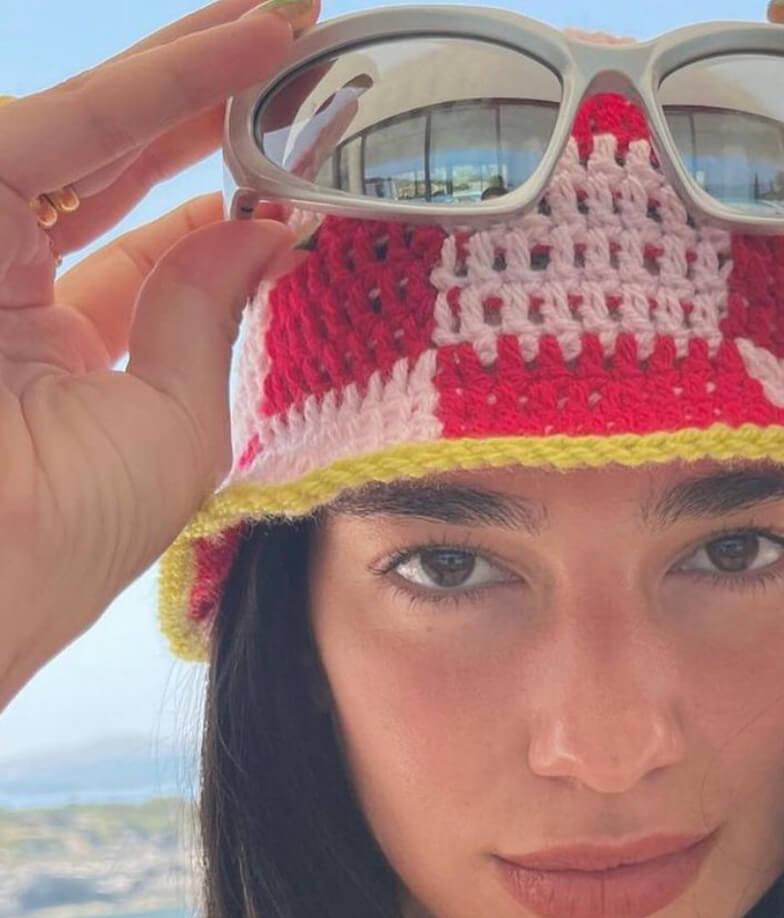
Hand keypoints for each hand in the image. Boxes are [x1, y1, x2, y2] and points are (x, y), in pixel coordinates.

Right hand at [0, 0, 319, 701]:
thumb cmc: (66, 536)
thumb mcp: (171, 426)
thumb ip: (208, 316)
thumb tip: (267, 230)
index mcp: (54, 347)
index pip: (141, 248)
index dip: (212, 200)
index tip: (290, 169)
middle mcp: (8, 281)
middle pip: (113, 167)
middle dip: (201, 104)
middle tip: (290, 43)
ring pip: (91, 126)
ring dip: (186, 66)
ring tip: (283, 19)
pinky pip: (72, 127)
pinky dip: (160, 83)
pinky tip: (249, 42)